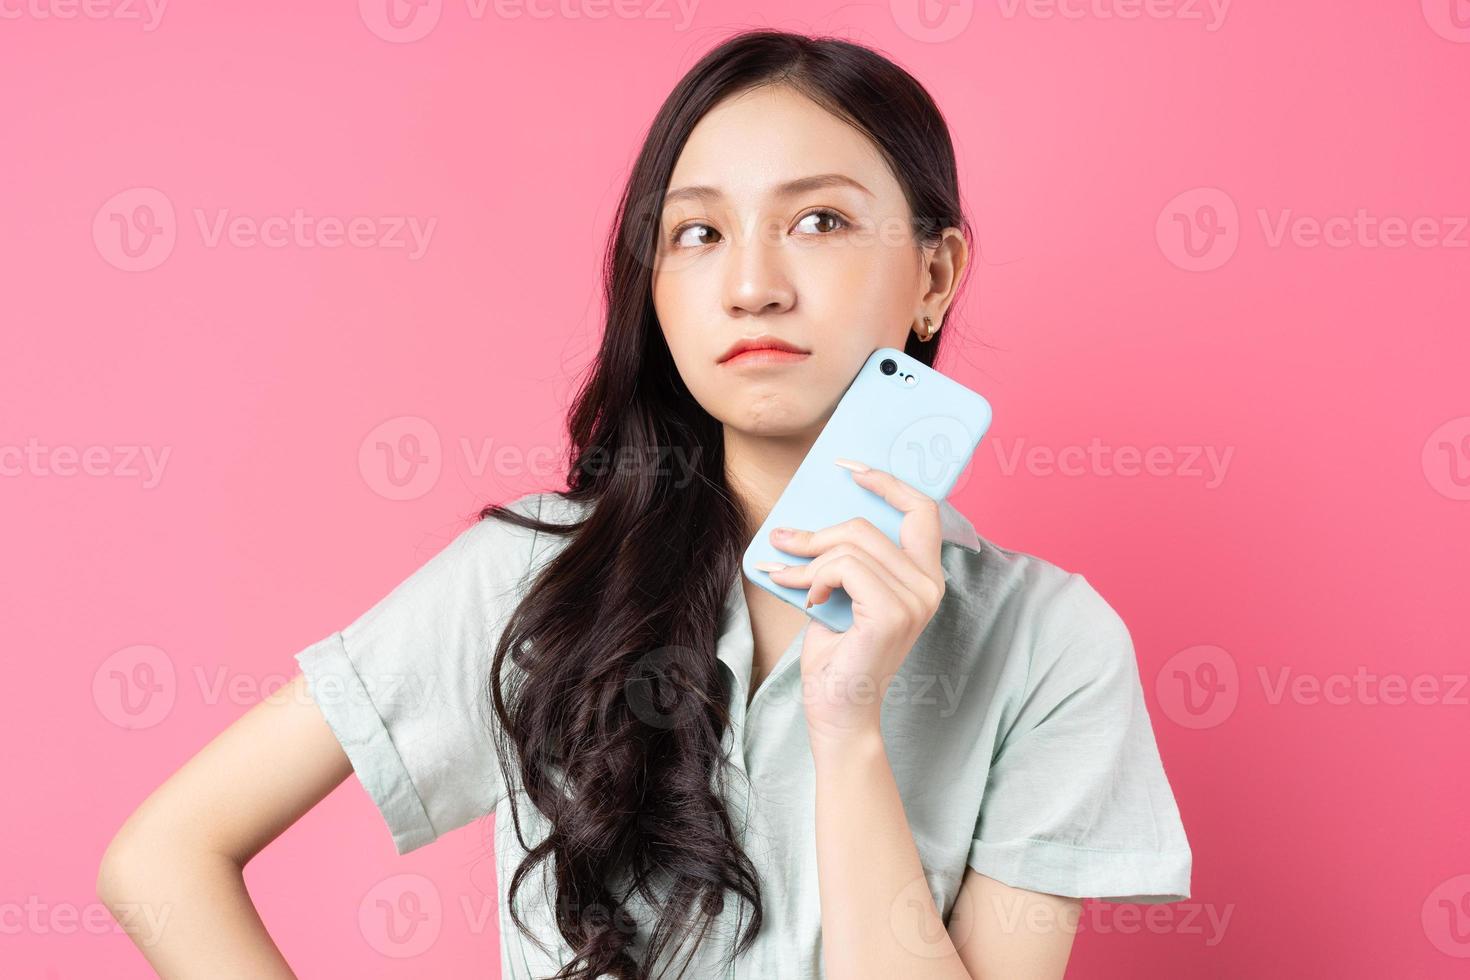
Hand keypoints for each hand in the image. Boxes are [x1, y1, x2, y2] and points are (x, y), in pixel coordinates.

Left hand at [756, 459, 947, 748]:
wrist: (838, 709)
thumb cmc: (839, 653)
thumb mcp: (841, 591)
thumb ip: (842, 556)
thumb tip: (806, 517)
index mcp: (924, 576)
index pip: (922, 509)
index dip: (887, 482)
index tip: (850, 466)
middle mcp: (929, 586)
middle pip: (867, 525)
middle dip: (818, 532)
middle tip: (784, 541)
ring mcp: (915, 600)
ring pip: (850, 545)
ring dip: (808, 561)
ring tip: (787, 578)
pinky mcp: (892, 613)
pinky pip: (843, 567)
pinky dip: (815, 579)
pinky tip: (810, 603)